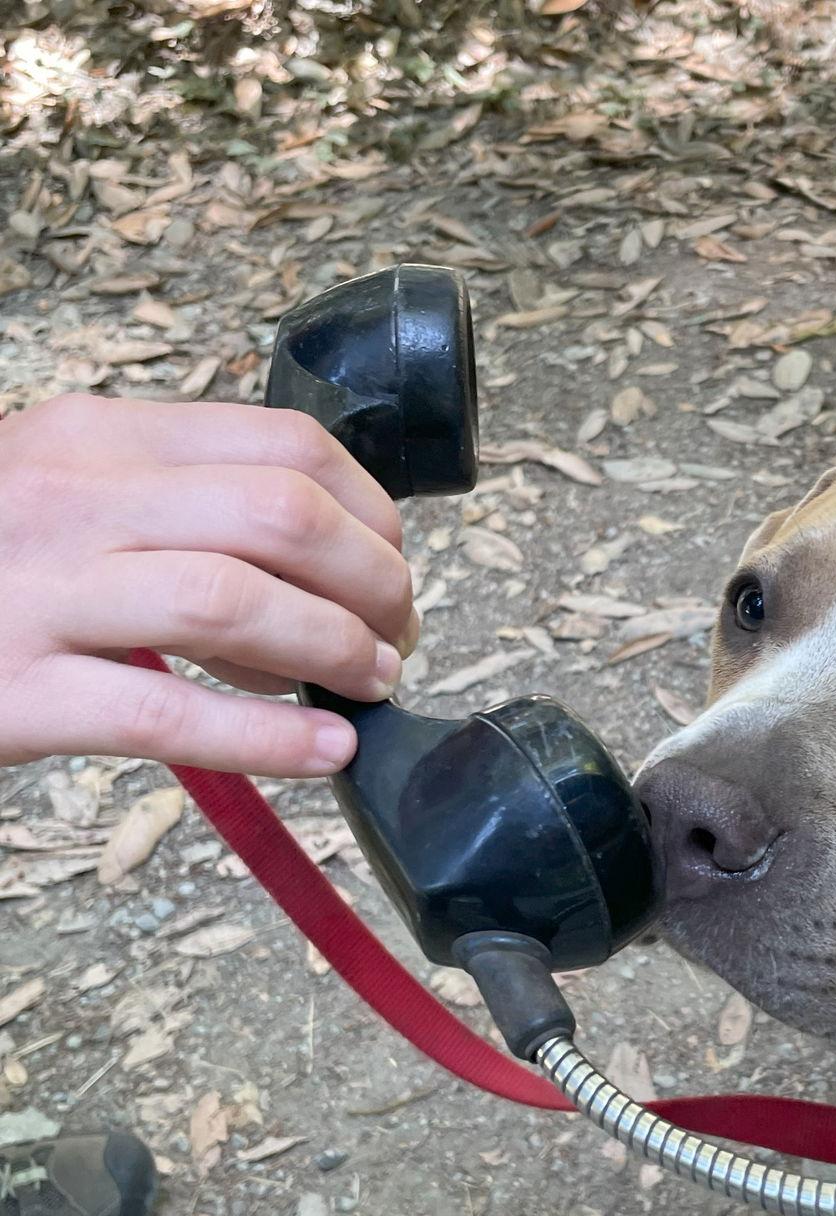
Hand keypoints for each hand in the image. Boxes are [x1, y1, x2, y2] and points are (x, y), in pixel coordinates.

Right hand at [0, 394, 417, 777]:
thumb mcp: (73, 490)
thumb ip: (186, 508)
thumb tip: (326, 576)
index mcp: (101, 438)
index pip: (288, 446)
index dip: (373, 514)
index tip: (392, 567)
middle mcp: (74, 499)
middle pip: (281, 518)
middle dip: (373, 583)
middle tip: (393, 637)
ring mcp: (40, 594)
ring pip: (232, 603)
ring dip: (332, 650)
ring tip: (367, 685)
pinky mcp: (16, 693)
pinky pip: (167, 716)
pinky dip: (269, 739)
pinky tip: (325, 753)